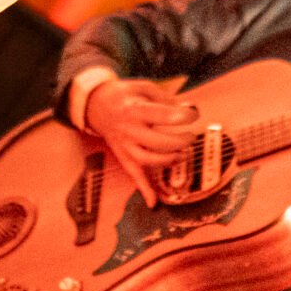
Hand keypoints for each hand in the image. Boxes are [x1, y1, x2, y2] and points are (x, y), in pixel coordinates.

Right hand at [83, 77, 200, 199]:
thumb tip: (188, 109)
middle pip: (157, 142)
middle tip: (191, 137)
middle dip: (180, 141)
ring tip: (183, 155)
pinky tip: (154, 203)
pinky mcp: (124, 156)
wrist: (96, 105)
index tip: (193, 113)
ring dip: (169, 161)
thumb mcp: (144, 87)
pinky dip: (144, 190)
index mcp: (135, 109)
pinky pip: (134, 175)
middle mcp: (129, 129)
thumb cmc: (126, 95)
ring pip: (148, 160)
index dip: (183, 115)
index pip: (163, 115)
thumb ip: (166, 98)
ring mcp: (125, 146)